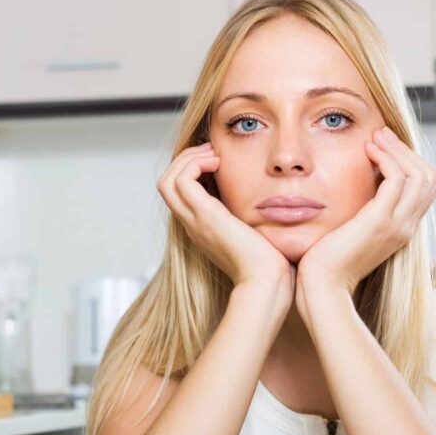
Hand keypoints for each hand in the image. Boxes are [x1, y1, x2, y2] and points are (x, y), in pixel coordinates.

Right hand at [157, 142, 293, 293]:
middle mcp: (192, 224)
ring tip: (215, 156)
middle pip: (166, 183)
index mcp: (201, 228)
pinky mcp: (205, 216)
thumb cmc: (269, 263)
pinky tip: (220, 164)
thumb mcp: (254, 233)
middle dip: (187, 160)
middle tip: (214, 152)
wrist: (267, 281)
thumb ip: (248, 216)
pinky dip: (196, 163)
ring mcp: (195, 221)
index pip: (179, 192)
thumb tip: (263, 199)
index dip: (192, 170)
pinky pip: (182, 180)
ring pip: (168, 179)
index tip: (218, 160)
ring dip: (189, 159)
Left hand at [295, 126, 435, 316]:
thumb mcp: (349, 232)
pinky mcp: (380, 222)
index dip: (409, 162)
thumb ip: (359, 213)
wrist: (321, 288)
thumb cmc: (325, 263)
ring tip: (374, 138)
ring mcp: (397, 225)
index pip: (425, 188)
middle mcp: (406, 227)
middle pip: (429, 177)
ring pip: (419, 174)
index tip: (383, 146)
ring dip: (397, 149)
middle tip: (381, 134)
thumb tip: (354, 190)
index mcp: (402, 230)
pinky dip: (386, 159)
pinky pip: (398, 180)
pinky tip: (367, 151)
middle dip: (406, 150)